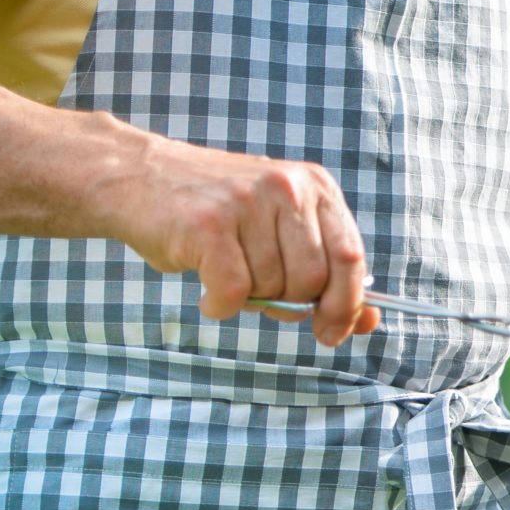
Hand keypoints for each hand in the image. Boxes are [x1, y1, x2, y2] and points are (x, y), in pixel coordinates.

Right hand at [109, 138, 375, 345]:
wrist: (141, 177)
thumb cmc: (218, 215)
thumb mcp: (280, 228)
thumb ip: (324, 270)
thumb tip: (368, 322)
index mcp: (316, 188)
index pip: (351, 256)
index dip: (347, 304)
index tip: (332, 332)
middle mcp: (288, 188)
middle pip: (312, 280)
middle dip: (288, 304)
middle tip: (258, 292)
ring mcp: (248, 203)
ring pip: (271, 289)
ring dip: (249, 299)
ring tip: (224, 272)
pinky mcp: (209, 224)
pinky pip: (233, 292)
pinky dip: (220, 306)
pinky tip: (206, 292)